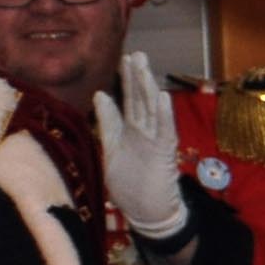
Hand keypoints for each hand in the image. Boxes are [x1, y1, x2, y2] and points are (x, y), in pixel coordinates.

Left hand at [95, 52, 186, 238]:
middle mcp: (144, 131)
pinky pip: (164, 130)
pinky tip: (161, 97)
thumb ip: (108, 122)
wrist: (146, 210)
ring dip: (147, 87)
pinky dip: (163, 114)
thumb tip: (100, 95)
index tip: (123, 60)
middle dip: (137, 77)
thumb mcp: (110, 148)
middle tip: (136, 54)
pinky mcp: (163, 152)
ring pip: (150, 109)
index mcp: (131, 130)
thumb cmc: (128, 183)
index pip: (129, 101)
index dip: (126, 81)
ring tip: (144, 67)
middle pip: (140, 100)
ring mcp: (155, 140)